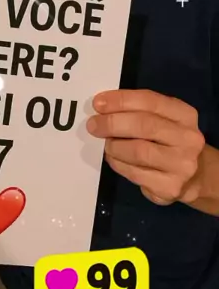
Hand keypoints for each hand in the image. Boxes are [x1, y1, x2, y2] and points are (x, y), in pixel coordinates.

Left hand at [86, 89, 204, 205]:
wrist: (195, 177)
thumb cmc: (169, 141)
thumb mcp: (163, 120)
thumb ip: (139, 111)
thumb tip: (103, 108)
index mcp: (185, 115)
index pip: (150, 101)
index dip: (121, 100)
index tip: (98, 103)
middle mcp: (188, 139)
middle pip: (144, 125)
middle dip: (113, 123)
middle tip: (93, 125)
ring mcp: (181, 165)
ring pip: (138, 151)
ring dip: (114, 146)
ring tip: (106, 144)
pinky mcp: (170, 187)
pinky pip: (135, 173)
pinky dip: (118, 164)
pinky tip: (114, 159)